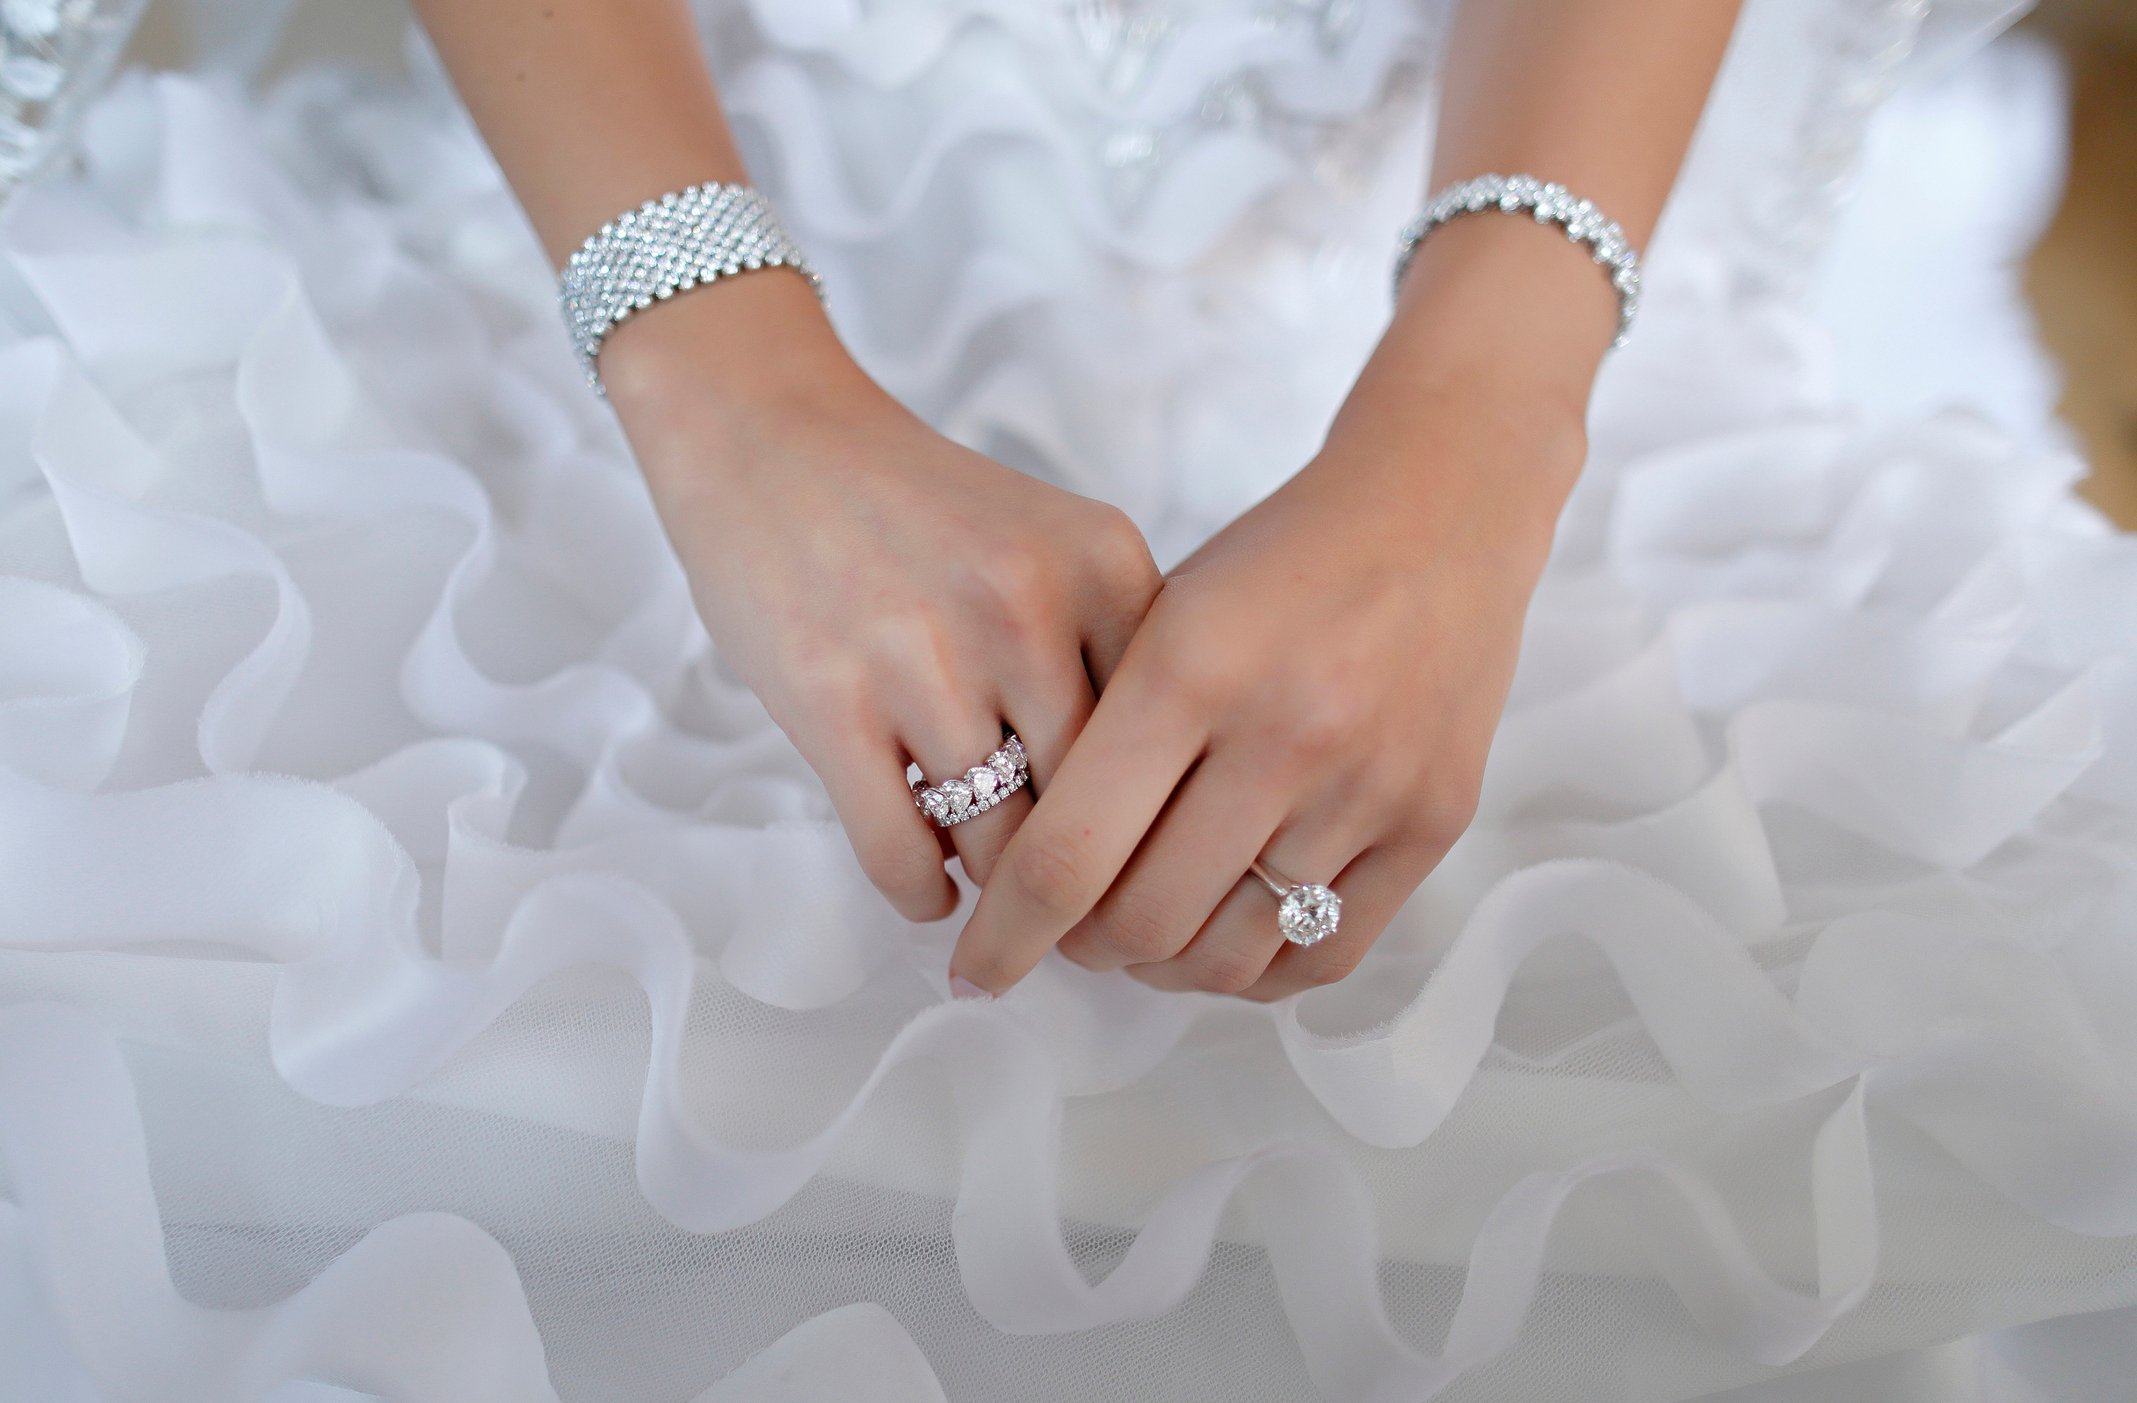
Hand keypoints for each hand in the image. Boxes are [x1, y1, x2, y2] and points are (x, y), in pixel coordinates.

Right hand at [604, 276, 1160, 920]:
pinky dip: (919, 891)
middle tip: (1071, 917)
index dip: (1158, 824)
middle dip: (1083, 879)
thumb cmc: (920, 511)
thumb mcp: (1053, 546)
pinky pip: (900, 853)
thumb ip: (1108, 656)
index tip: (1141, 868)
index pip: (1169, 739)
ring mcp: (924, 656)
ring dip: (996, 889)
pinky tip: (925, 884)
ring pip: (999, 845)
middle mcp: (1026, 608)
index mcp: (1102, 564)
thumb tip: (1142, 823)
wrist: (772, 435)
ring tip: (992, 891)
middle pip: (1092, 807)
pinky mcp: (829, 701)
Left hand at [947, 368, 1582, 997]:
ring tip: (1144, 936)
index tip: (977, 966)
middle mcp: (1284, 733)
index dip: (1007, 932)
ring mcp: (1368, 785)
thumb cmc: (1276, 564)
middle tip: (1069, 931)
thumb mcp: (1159, 614)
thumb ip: (1093, 736)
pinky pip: (1324, 957)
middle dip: (1083, 948)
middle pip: (1143, 922)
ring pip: (1229, 956)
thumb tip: (1022, 876)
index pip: (1068, 854)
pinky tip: (1223, 936)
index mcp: (1187, 668)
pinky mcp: (1432, 821)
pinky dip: (1256, 972)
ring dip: (1165, 968)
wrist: (1438, 509)